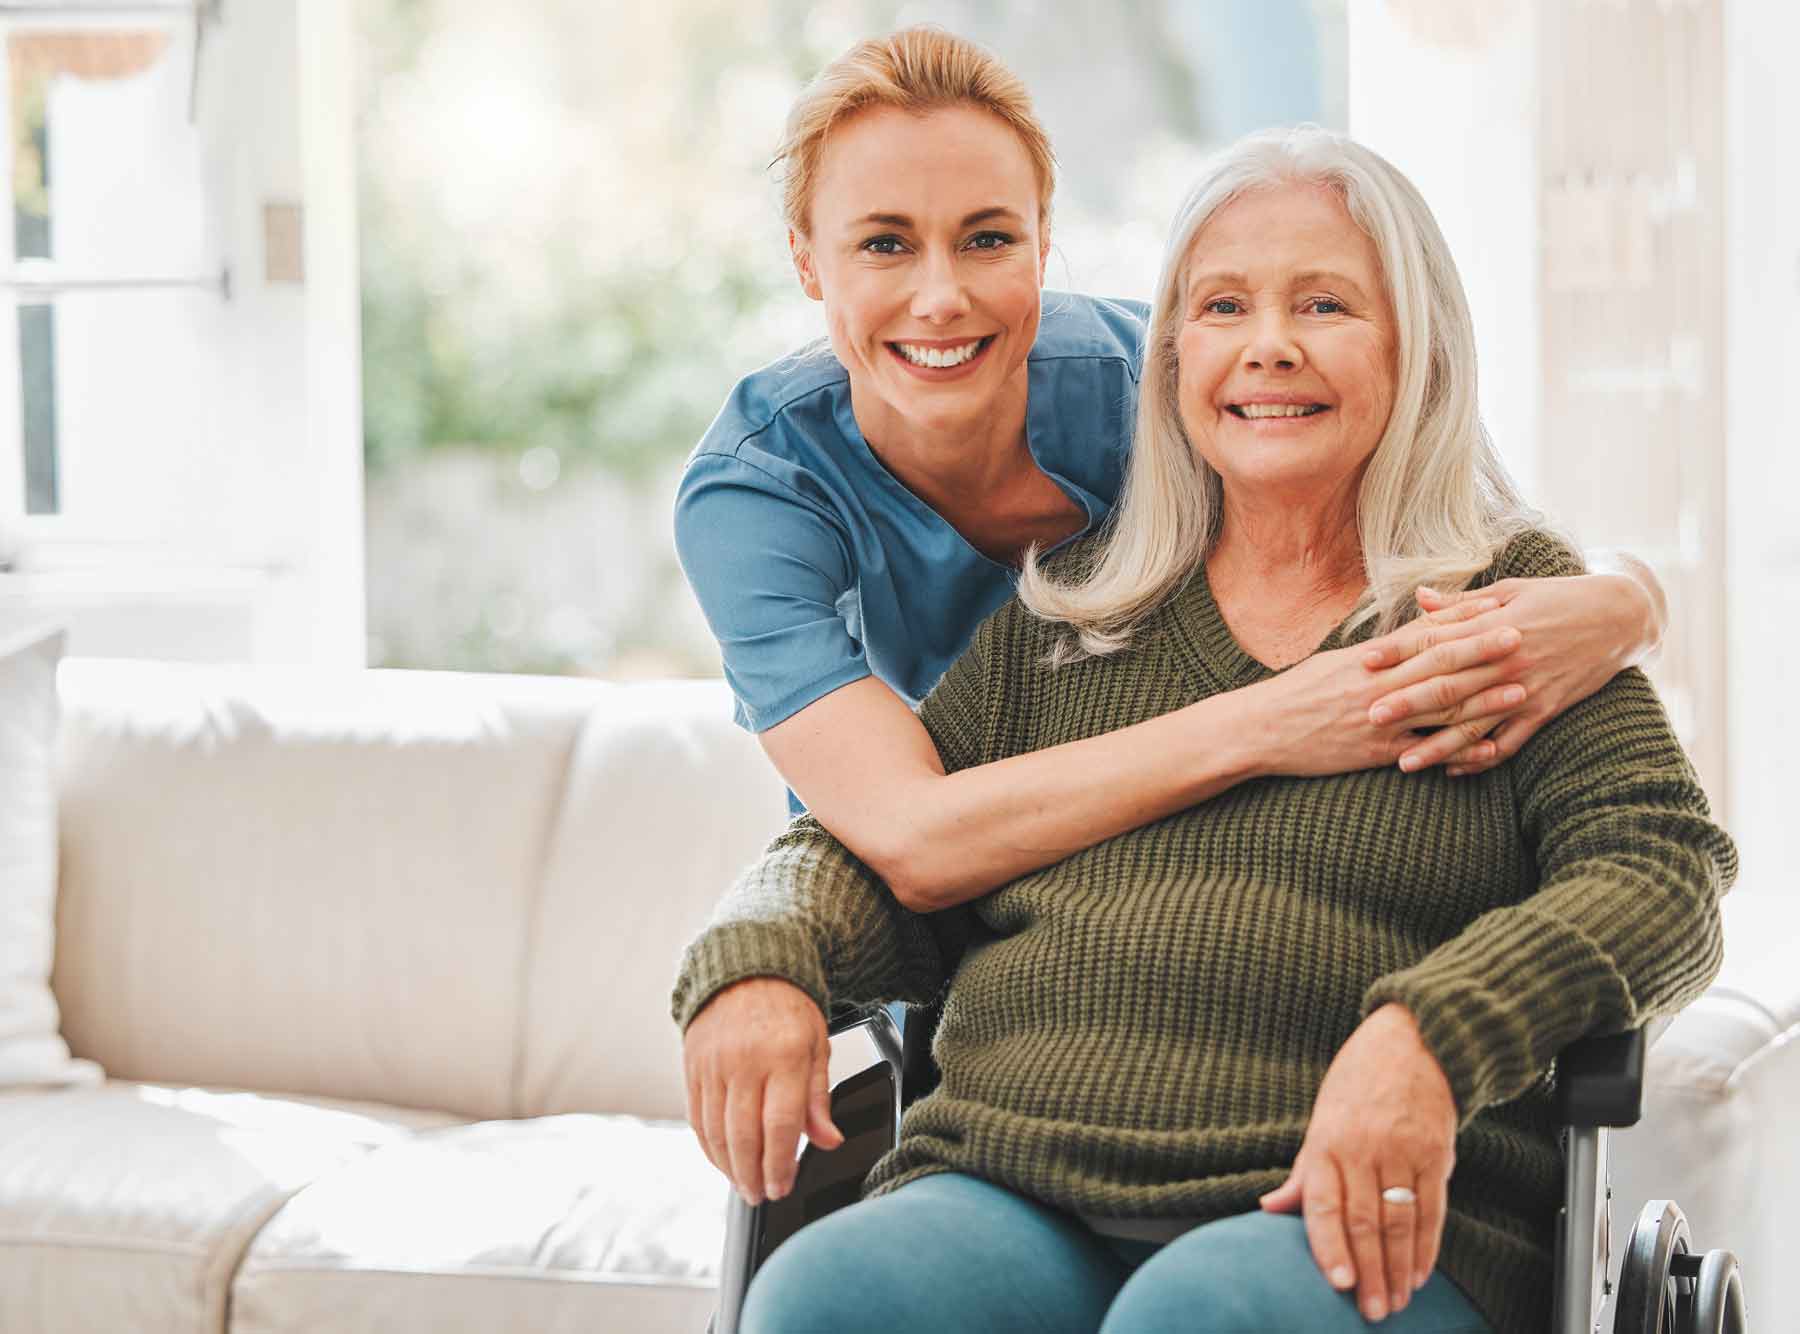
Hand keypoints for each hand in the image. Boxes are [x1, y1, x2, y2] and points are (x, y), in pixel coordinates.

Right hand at [683, 976, 842, 1205]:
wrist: (745, 971)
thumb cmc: (788, 1010)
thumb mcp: (818, 1046)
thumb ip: (819, 1097)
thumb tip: (829, 1141)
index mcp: (784, 1055)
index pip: (780, 1123)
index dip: (781, 1164)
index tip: (783, 1186)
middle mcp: (744, 1061)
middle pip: (744, 1134)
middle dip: (753, 1175)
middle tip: (762, 1196)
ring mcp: (713, 1065)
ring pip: (716, 1132)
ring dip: (730, 1168)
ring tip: (745, 1186)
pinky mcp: (693, 1068)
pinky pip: (698, 1118)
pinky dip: (709, 1147)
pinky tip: (723, 1162)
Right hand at [1247, 596, 1526, 778]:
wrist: (1262, 728)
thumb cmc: (1296, 693)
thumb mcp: (1335, 663)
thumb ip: (1378, 652)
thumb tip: (1409, 636)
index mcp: (1371, 659)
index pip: (1425, 635)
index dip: (1465, 622)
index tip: (1499, 608)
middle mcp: (1380, 685)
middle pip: (1440, 665)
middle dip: (1484, 651)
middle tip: (1524, 637)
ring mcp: (1381, 719)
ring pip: (1440, 708)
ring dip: (1484, 700)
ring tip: (1520, 691)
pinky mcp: (1377, 752)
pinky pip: (1425, 752)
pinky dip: (1458, 751)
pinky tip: (1488, 749)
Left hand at [1258, 1003, 1457, 1322]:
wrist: (1414, 1040)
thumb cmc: (1358, 1081)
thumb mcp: (1321, 1117)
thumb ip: (1303, 1170)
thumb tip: (1269, 1208)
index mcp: (1327, 1142)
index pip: (1323, 1202)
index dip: (1329, 1244)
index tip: (1336, 1283)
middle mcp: (1364, 1148)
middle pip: (1365, 1221)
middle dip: (1368, 1273)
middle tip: (1370, 1312)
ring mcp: (1403, 1151)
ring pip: (1400, 1221)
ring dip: (1398, 1269)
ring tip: (1394, 1302)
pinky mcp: (1436, 1153)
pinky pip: (1433, 1208)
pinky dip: (1427, 1246)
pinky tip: (1419, 1273)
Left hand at [1365, 573, 1647, 776]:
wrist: (1620, 616)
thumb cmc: (1557, 598)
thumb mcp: (1510, 591)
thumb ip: (1462, 603)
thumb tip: (1419, 597)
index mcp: (1493, 626)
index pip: (1436, 640)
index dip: (1398, 651)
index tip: (1365, 661)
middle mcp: (1506, 660)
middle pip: (1449, 685)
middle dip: (1407, 702)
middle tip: (1369, 716)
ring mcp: (1527, 689)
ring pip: (1476, 723)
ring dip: (1438, 745)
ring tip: (1404, 762)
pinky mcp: (1546, 710)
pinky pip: (1510, 741)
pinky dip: (1481, 758)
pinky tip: (1453, 771)